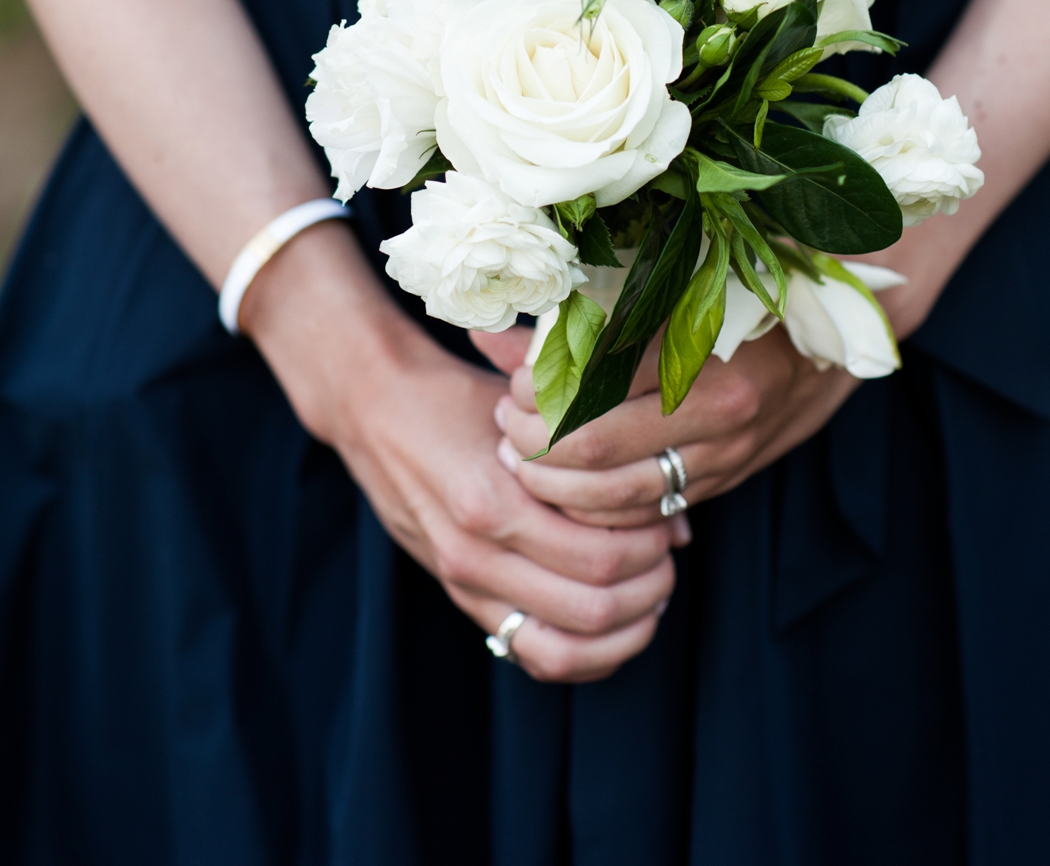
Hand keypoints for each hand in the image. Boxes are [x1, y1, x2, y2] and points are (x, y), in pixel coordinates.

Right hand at [242, 226, 685, 681]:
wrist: (373, 409)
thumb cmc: (457, 394)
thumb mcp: (525, 405)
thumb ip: (593, 452)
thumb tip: (675, 512)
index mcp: (492, 499)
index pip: (598, 554)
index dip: (651, 544)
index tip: (669, 518)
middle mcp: (475, 553)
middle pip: (590, 606)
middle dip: (648, 586)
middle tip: (669, 554)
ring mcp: (464, 583)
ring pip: (564, 648)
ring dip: (623, 630)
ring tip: (650, 592)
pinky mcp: (461, 597)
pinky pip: (531, 655)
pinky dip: (584, 654)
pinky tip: (615, 624)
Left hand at [493, 323, 858, 528]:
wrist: (834, 337)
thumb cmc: (745, 298)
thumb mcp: (670, 291)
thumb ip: (579, 317)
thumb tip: (490, 332)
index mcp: (699, 349)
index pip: (594, 385)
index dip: (539, 392)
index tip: (514, 385)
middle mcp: (716, 411)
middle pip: (595, 449)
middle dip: (535, 445)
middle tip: (506, 425)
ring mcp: (722, 455)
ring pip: (617, 495)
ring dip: (557, 486)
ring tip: (523, 459)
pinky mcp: (722, 483)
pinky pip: (647, 512)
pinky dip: (598, 509)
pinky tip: (568, 489)